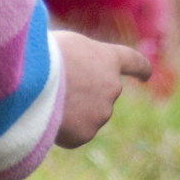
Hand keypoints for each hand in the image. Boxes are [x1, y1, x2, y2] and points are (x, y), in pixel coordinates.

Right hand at [51, 30, 151, 147]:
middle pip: (100, 95)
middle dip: (83, 96)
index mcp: (108, 59)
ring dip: (70, 112)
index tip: (146, 76)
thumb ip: (80, 61)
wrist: (34, 79)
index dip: (140, 69)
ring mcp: (102, 112)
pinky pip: (72, 134)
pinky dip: (61, 129)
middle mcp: (112, 87)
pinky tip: (47, 117)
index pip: (133, 62)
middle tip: (55, 90)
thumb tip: (75, 79)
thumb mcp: (66, 45)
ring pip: (85, 116)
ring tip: (47, 101)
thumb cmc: (45, 54)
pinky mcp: (86, 134)